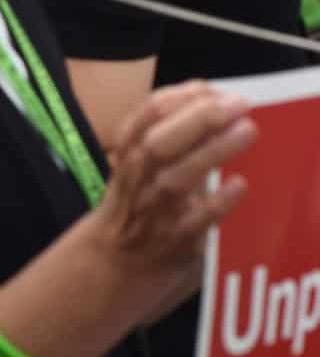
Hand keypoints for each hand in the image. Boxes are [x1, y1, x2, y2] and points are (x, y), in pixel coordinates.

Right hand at [86, 81, 252, 320]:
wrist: (108, 269)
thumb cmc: (132, 214)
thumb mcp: (137, 172)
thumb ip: (167, 144)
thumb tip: (214, 111)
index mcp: (126, 159)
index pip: (143, 118)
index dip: (176, 98)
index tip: (210, 87)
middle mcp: (136, 183)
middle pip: (158, 143)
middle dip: (197, 118)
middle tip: (238, 102)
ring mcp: (153, 215)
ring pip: (177, 179)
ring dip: (212, 152)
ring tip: (248, 130)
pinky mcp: (174, 246)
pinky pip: (195, 224)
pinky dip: (216, 203)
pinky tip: (239, 186)